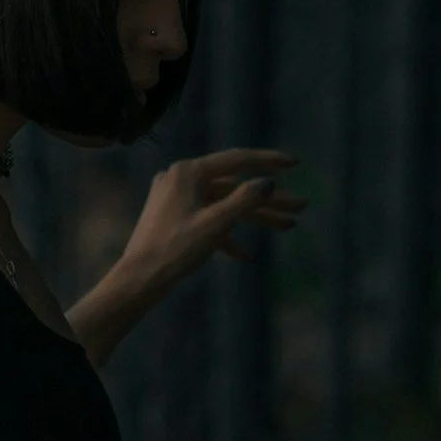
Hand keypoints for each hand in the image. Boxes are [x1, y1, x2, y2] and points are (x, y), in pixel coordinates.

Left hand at [119, 149, 304, 288]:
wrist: (138, 280)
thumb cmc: (175, 250)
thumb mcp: (215, 224)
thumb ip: (244, 200)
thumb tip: (269, 181)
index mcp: (188, 172)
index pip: (236, 160)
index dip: (268, 161)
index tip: (295, 163)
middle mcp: (181, 178)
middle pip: (234, 187)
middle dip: (269, 200)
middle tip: (302, 207)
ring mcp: (176, 199)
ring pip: (224, 205)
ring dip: (255, 218)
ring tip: (289, 227)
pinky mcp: (174, 219)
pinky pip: (207, 222)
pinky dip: (227, 236)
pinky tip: (247, 257)